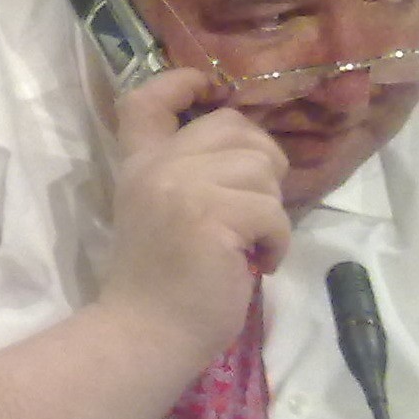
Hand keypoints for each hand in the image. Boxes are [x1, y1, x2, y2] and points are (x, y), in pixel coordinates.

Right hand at [102, 68, 290, 360]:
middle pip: (234, 126)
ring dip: (271, 211)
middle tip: (254, 209)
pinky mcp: (213, 216)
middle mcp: (157, 166)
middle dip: (262, 164)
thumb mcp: (160, 213)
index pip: (146, 99)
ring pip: (262, 169)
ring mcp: (183, 188)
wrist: (144, 337)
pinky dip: (278, 242)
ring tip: (253, 245)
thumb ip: (186, 173)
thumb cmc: (161, 286)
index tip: (210, 89)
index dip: (183, 81)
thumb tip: (252, 150)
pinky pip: (273, 211)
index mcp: (139, 164)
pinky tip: (260, 264)